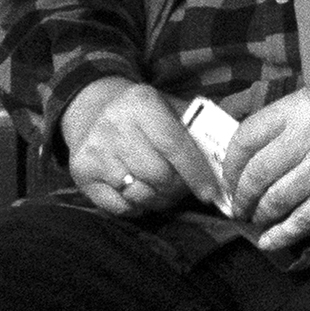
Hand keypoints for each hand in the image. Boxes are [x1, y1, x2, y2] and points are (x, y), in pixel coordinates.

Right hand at [61, 79, 219, 217]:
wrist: (93, 109)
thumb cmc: (145, 116)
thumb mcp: (171, 109)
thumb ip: (199, 131)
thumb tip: (228, 159)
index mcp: (142, 103)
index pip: (176, 147)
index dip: (198, 175)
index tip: (211, 193)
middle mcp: (114, 124)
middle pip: (159, 176)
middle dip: (177, 188)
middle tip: (181, 188)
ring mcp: (95, 149)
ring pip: (140, 194)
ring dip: (159, 200)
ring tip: (162, 189)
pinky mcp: (81, 172)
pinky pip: (120, 207)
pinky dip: (137, 207)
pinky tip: (139, 192)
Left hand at [222, 87, 309, 253]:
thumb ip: (281, 126)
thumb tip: (241, 161)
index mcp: (300, 107)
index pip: (246, 138)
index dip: (230, 165)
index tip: (228, 179)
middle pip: (257, 173)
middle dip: (241, 196)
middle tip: (238, 206)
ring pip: (276, 198)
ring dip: (260, 215)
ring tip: (257, 218)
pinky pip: (304, 219)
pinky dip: (282, 234)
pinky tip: (270, 240)